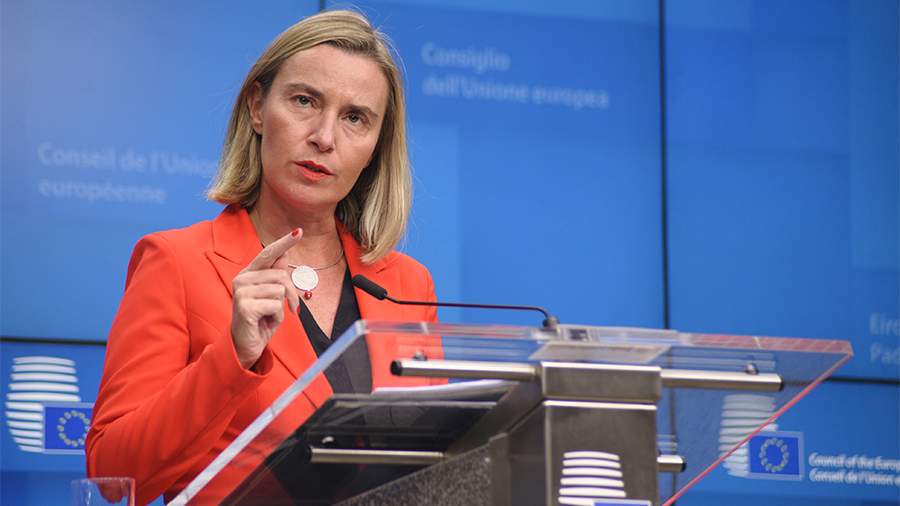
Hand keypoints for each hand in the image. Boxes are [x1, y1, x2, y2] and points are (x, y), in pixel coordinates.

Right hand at [230, 228, 301, 368]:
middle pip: (280, 275)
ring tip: (270, 315)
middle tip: (292, 308)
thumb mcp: (272, 296)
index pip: (269, 253)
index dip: (284, 242)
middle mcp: (242, 278)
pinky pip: (275, 305)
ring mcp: (241, 291)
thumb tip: (284, 254)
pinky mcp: (244, 306)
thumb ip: (275, 276)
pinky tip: (265, 320)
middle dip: (292, 293)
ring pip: (279, 290)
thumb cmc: (261, 319)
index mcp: (249, 273)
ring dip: (282, 306)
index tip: (299, 231)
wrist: (246, 345)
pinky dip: (276, 316)